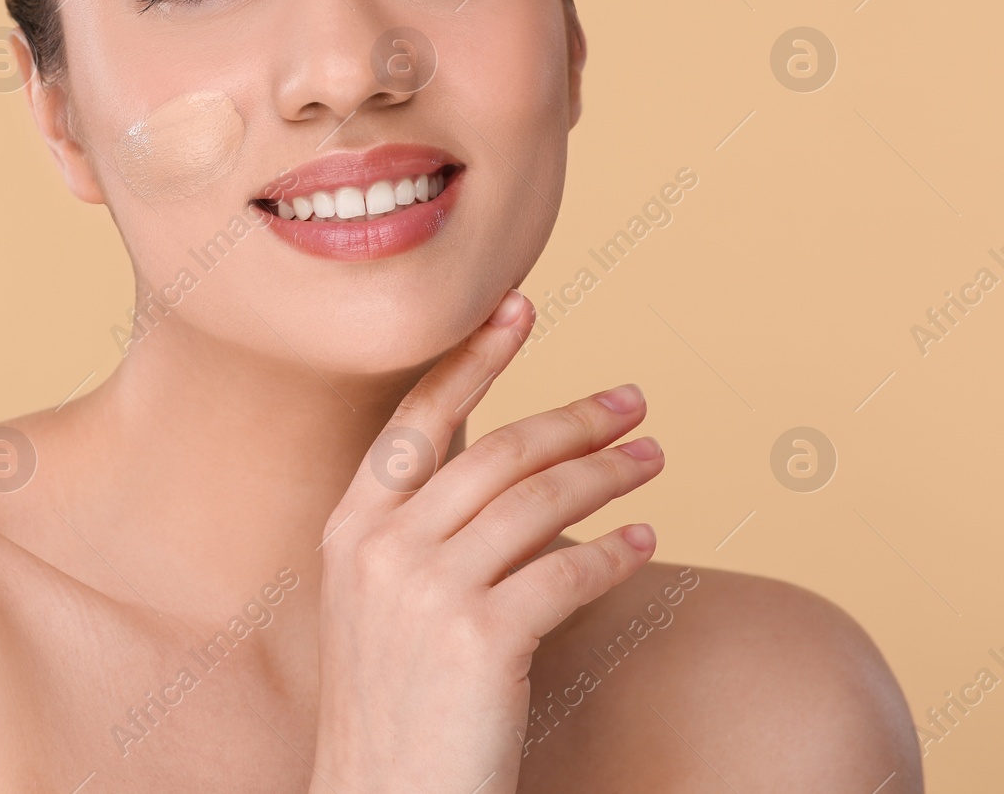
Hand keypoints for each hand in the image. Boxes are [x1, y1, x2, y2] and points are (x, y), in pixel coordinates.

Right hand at [308, 288, 663, 793]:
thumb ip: (423, 527)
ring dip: (608, 473)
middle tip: (633, 402)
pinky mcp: (481, 641)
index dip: (474, 358)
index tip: (518, 307)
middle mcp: (382, 547)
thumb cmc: (393, 699)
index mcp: (351, 526)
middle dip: (574, 418)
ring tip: (655, 459)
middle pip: (498, 453)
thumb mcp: (379, 599)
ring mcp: (427, 592)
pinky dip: (614, 553)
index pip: (420, 419)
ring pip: (539, 503)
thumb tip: (504, 460)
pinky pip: (566, 573)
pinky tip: (645, 543)